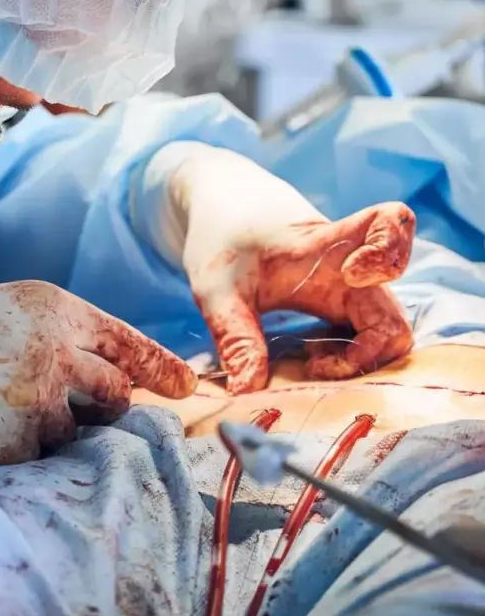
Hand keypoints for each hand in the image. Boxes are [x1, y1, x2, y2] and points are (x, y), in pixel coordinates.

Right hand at [0, 282, 195, 476]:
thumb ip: (45, 335)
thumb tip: (88, 372)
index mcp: (51, 306)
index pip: (126, 341)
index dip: (159, 367)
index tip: (184, 388)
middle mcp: (57, 347)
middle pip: (117, 392)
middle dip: (105, 407)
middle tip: (65, 410)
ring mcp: (41, 397)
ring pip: (75, 431)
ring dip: (49, 431)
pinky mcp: (17, 443)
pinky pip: (37, 458)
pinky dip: (15, 453)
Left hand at [148, 143, 414, 393]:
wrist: (221, 223)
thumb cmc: (224, 242)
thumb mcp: (217, 290)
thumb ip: (235, 337)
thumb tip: (247, 392)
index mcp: (327, 245)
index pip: (389, 224)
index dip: (390, 247)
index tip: (356, 272)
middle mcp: (352, 271)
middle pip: (397, 314)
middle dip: (372, 350)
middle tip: (317, 363)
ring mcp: (352, 292)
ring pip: (388, 333)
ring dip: (362, 359)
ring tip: (312, 363)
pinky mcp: (343, 309)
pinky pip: (368, 340)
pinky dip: (351, 359)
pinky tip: (311, 361)